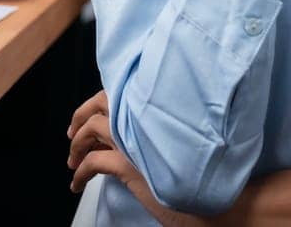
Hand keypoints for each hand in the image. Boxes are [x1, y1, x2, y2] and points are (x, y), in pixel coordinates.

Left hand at [68, 90, 208, 226]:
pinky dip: (80, 173)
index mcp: (156, 109)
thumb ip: (152, 128)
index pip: (118, 92)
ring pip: (91, 128)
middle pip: (100, 102)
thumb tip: (124, 131)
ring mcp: (135, 139)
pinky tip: (78, 183)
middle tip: (73, 133)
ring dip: (76, 145)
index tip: (89, 115)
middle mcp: (144, 118)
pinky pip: (92, 162)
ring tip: (73, 160)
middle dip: (80, 117)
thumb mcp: (175, 140)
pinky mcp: (128, 164)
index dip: (98, 102)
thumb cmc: (201, 172)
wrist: (217, 198)